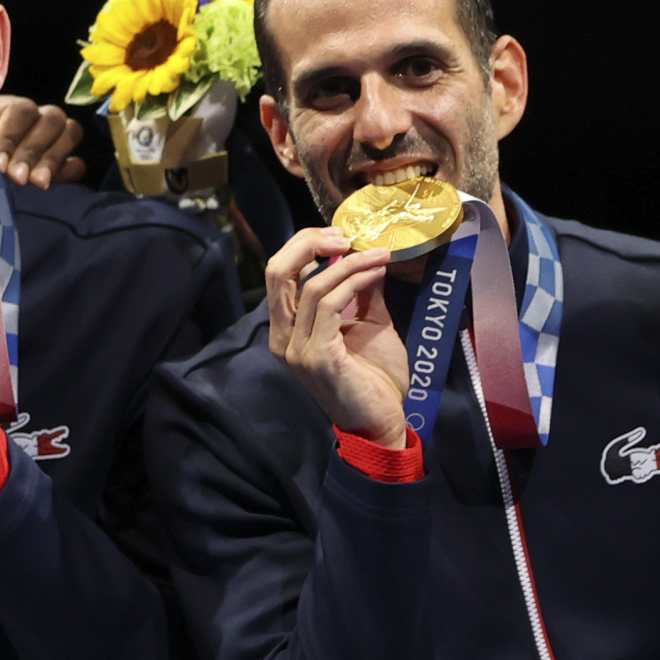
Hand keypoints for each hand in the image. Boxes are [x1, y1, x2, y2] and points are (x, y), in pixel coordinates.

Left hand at [0, 95, 88, 187]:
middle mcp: (36, 116)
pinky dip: (67, 170)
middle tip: (18, 178)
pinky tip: (51, 183)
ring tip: (37, 183)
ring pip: (70, 131)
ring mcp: (53, 137)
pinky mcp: (63, 162)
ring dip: (53, 158)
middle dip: (33, 150)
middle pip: (51, 118)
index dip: (11, 136)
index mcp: (8, 107)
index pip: (22, 110)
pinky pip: (77, 161)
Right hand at [265, 227, 406, 445]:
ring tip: (379, 255)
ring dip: (349, 262)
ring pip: (311, 285)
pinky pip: (330, 304)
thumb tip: (366, 254)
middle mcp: (283, 338)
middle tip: (346, 236)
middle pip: (278, 271)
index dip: (304, 245)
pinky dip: (355, 280)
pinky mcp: (317, 356)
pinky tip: (377, 272)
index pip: (279, 274)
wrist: (381, 423)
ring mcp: (297, 349)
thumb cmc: (374, 379)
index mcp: (287, 330)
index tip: (340, 236)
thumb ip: (361, 292)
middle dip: (310, 243)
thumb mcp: (368, 324)